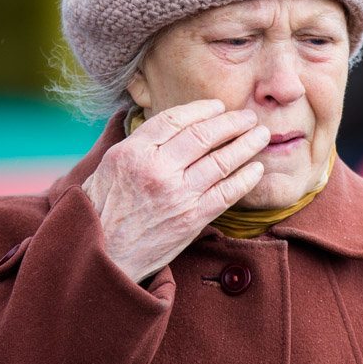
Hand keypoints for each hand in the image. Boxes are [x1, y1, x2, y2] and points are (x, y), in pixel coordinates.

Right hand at [82, 99, 269, 282]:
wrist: (103, 257)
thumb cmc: (102, 211)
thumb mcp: (106, 166)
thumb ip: (132, 141)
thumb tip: (146, 114)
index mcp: (133, 152)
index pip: (175, 119)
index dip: (202, 109)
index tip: (219, 106)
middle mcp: (156, 170)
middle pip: (203, 135)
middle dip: (232, 122)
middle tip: (249, 116)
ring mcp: (177, 195)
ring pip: (221, 161)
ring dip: (247, 145)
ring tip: (261, 135)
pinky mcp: (192, 219)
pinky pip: (228, 193)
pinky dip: (246, 178)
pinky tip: (257, 168)